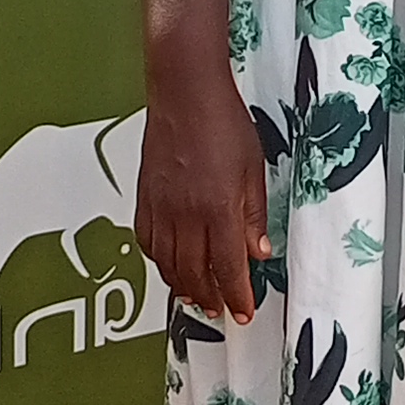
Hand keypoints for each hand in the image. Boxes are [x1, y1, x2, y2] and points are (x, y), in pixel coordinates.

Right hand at [135, 73, 272, 323]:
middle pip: (195, 273)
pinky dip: (159, 261)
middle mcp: (186, 214)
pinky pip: (147, 242)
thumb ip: (254, 214)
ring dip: (184, 285)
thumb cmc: (223, 122)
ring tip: (198, 296)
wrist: (184, 93)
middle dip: (211, 298)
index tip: (243, 311)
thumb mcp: (254, 169)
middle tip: (222, 310)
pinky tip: (170, 264)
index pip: (228, 267)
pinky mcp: (144, 198)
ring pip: (168, 264)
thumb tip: (259, 251)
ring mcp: (161, 208)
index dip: (236, 295)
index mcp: (218, 208)